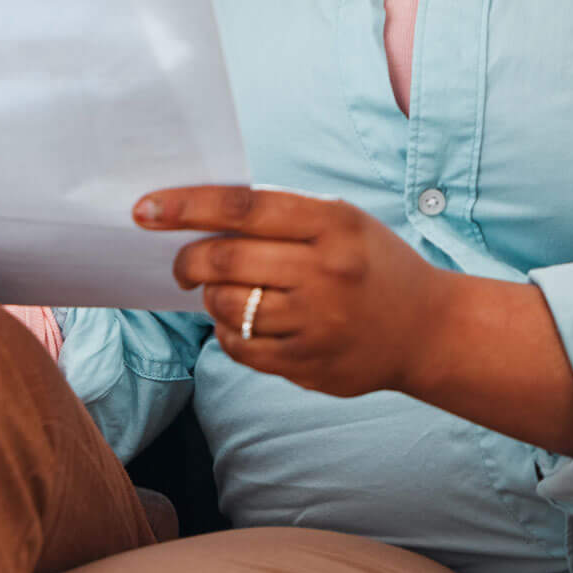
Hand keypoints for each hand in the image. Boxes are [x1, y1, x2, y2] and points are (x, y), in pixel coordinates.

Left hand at [140, 185, 441, 397]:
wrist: (428, 330)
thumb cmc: (371, 262)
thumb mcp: (341, 219)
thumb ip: (280, 214)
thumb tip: (199, 214)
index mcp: (332, 224)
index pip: (241, 209)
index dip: (185, 206)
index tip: (144, 209)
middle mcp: (325, 272)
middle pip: (225, 260)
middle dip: (187, 261)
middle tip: (181, 264)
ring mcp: (318, 323)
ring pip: (227, 307)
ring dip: (209, 298)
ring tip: (221, 293)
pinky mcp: (309, 366)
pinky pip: (241, 348)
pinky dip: (227, 332)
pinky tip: (240, 322)